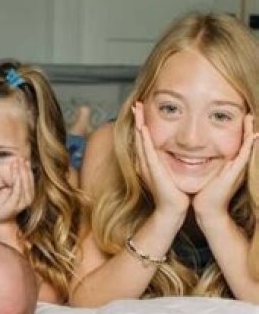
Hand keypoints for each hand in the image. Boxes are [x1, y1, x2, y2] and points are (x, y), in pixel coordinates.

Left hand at [0, 158, 34, 225]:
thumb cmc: (4, 204)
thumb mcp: (11, 192)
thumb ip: (14, 183)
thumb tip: (14, 168)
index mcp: (28, 195)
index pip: (30, 179)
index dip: (28, 169)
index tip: (24, 159)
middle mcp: (28, 199)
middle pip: (28, 180)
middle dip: (25, 168)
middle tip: (21, 158)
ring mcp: (22, 203)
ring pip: (23, 183)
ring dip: (21, 171)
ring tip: (17, 162)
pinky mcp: (14, 204)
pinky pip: (17, 190)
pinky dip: (17, 180)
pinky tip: (15, 172)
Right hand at [133, 102, 189, 217]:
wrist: (172, 209)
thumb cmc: (174, 194)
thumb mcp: (171, 174)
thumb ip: (169, 164)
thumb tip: (176, 154)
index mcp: (149, 161)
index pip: (145, 138)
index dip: (143, 123)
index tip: (142, 111)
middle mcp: (145, 161)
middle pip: (140, 135)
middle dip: (138, 119)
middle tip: (137, 104)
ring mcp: (147, 164)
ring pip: (142, 139)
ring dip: (139, 123)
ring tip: (137, 110)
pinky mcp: (152, 169)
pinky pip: (147, 150)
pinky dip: (145, 138)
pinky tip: (144, 128)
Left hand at [193, 114, 257, 222]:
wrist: (207, 210)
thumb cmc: (205, 193)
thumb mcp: (207, 175)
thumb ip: (205, 165)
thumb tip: (195, 156)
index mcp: (229, 165)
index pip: (236, 145)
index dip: (238, 132)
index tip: (239, 119)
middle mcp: (236, 165)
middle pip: (245, 143)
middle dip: (248, 128)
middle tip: (249, 114)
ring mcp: (237, 168)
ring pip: (247, 147)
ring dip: (250, 132)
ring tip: (250, 118)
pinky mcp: (235, 172)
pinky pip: (244, 155)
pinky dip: (249, 145)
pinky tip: (253, 135)